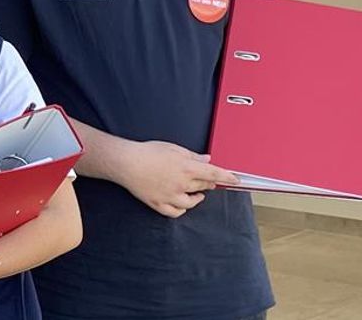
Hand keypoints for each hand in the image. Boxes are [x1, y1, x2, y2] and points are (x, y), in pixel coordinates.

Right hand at [116, 140, 239, 217]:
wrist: (126, 162)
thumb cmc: (148, 152)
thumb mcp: (173, 148)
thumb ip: (192, 156)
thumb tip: (206, 159)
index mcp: (186, 168)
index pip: (213, 174)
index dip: (227, 177)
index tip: (236, 180)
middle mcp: (181, 184)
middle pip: (203, 187)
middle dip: (208, 184)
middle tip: (208, 181)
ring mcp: (170, 196)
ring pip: (191, 203)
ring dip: (197, 198)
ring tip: (197, 195)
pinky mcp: (158, 203)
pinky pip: (175, 212)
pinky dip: (181, 209)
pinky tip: (183, 204)